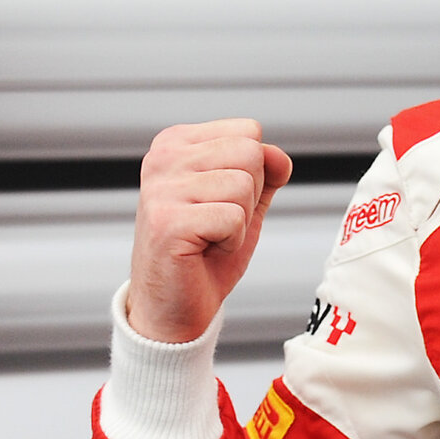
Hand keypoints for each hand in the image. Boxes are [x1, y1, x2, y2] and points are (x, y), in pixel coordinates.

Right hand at [127, 119, 293, 343]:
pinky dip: (232, 241)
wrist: (175, 306)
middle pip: (249, 153)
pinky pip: (234, 217)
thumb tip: (279, 155)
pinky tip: (203, 250)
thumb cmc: (206, 253)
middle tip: (218, 223)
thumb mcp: (244, 203)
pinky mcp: (168, 221)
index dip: (254, 173)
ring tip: (209, 237)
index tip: (221, 201)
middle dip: (249, 196)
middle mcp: (162, 158)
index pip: (249, 132)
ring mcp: (161, 188)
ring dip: (240, 221)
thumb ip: (264, 172)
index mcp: (176, 143)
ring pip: (244, 185)